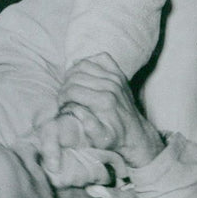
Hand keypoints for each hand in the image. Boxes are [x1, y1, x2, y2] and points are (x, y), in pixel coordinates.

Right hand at [42, 53, 162, 171]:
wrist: (134, 133)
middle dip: (65, 87)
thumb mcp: (102, 139)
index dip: (61, 98)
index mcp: (104, 101)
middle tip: (64, 98)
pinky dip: (89, 62)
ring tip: (71, 87)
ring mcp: (116, 77)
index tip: (61, 106)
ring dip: (72, 74)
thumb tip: (76, 110)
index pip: (72, 90)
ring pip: (84, 64)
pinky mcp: (119, 73)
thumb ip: (89, 127)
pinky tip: (84, 75)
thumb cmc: (115, 137)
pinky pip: (101, 58)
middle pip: (75, 76)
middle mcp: (111, 86)